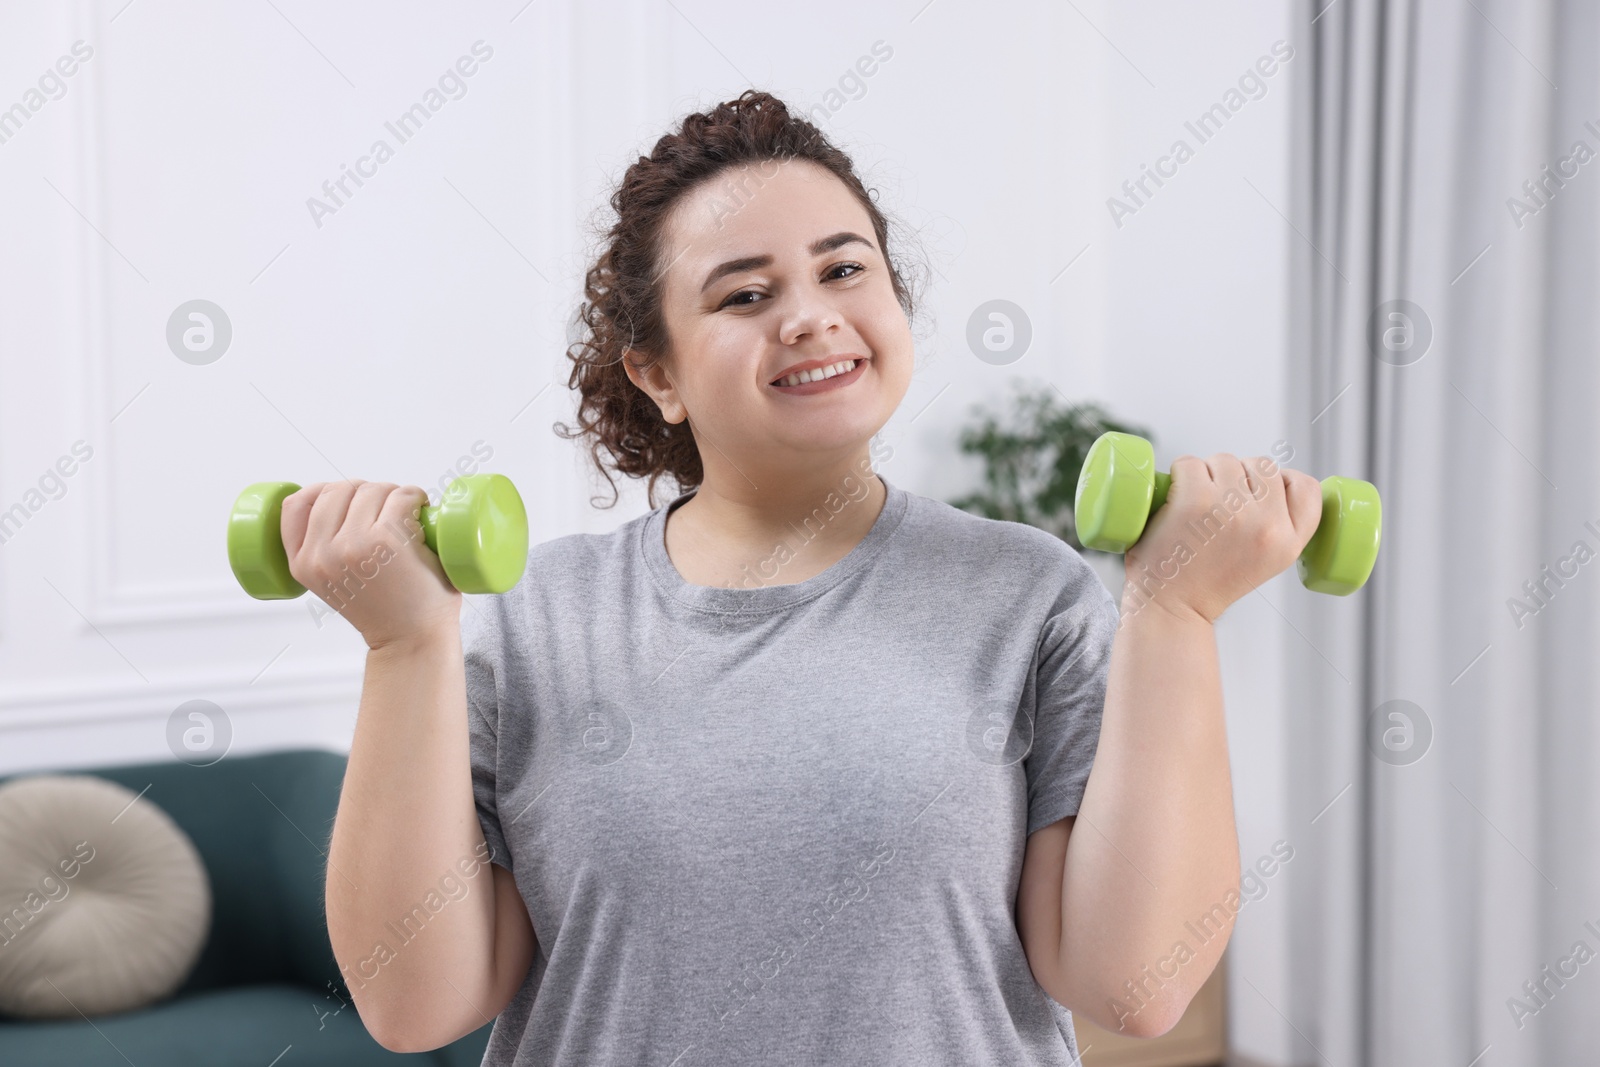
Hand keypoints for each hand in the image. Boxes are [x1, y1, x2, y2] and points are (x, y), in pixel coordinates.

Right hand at [281, 481, 460, 650]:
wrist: (412, 639)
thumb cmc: (385, 607)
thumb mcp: (332, 580)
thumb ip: (324, 548)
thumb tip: (336, 498)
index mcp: (302, 563)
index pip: (296, 504)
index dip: (322, 492)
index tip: (347, 499)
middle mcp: (322, 554)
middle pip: (339, 489)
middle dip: (366, 493)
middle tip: (388, 513)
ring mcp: (354, 545)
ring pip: (372, 489)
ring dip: (394, 495)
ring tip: (406, 519)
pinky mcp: (388, 539)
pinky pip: (402, 495)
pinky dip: (416, 497)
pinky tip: (421, 514)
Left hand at [1122, 453, 1323, 623]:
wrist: (1169, 608)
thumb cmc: (1207, 581)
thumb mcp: (1265, 561)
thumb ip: (1277, 524)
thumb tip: (1272, 479)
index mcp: (1289, 543)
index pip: (1306, 487)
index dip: (1283, 480)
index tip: (1260, 491)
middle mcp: (1267, 526)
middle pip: (1263, 466)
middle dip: (1238, 476)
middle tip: (1217, 508)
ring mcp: (1232, 510)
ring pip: (1226, 460)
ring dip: (1208, 474)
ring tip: (1196, 508)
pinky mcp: (1195, 499)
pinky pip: (1191, 462)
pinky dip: (1179, 474)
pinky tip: (1175, 501)